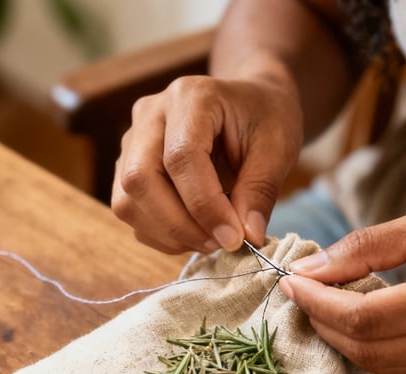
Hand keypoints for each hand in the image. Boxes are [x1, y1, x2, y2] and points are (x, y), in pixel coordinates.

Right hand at [111, 74, 302, 253]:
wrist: (249, 104)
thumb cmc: (265, 119)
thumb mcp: (278, 149)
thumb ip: (261, 191)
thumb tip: (247, 237)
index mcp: (191, 97)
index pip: (181, 157)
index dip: (204, 205)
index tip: (233, 237)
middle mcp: (151, 114)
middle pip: (140, 179)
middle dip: (179, 225)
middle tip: (220, 243)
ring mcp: (133, 140)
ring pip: (127, 200)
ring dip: (168, 234)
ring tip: (211, 239)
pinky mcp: (127, 165)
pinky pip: (130, 210)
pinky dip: (161, 234)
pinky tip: (195, 232)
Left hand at [277, 202, 405, 373]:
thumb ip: (368, 246)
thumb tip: (310, 268)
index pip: (365, 317)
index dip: (318, 303)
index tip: (292, 279)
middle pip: (366, 349)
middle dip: (322, 322)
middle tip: (303, 290)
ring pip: (379, 366)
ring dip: (343, 338)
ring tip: (328, 303)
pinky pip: (403, 371)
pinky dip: (372, 347)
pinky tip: (364, 320)